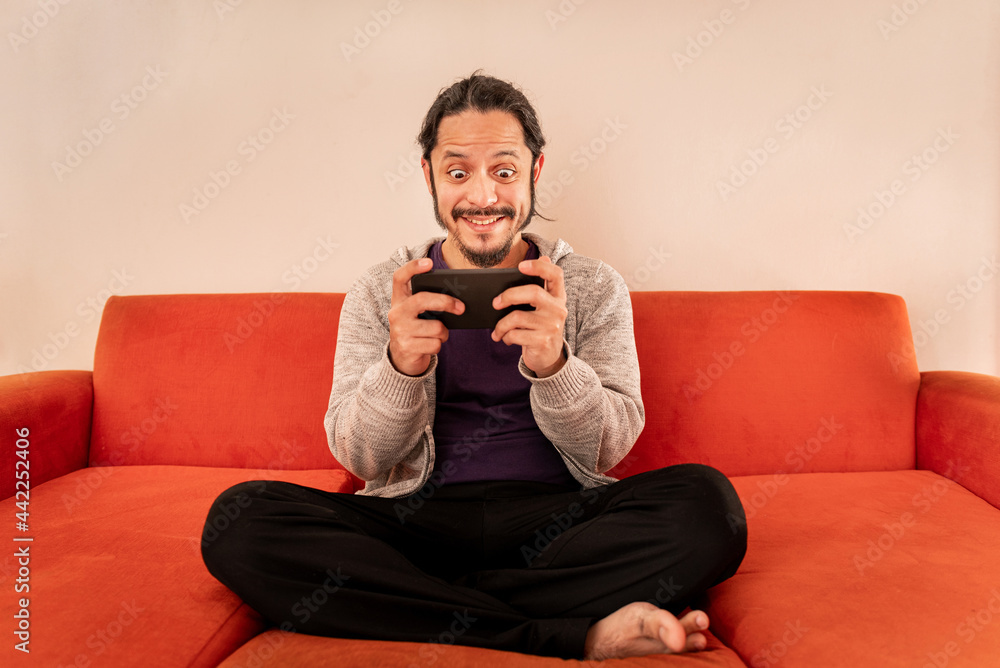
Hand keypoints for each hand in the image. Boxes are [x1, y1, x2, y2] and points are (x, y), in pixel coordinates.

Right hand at [387, 258, 463, 375]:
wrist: (402, 360)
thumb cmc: (416, 330)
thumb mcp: (416, 314)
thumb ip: (428, 303)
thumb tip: (457, 299)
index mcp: (399, 300)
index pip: (400, 278)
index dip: (413, 267)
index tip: (429, 263)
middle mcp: (396, 313)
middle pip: (423, 299)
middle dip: (446, 302)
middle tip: (461, 307)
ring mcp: (400, 330)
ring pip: (436, 327)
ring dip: (444, 333)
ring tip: (438, 335)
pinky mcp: (407, 347)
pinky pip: (435, 344)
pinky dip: (438, 346)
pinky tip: (430, 346)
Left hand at [491, 256, 567, 377]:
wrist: (549, 357)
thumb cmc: (541, 327)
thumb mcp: (544, 306)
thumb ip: (542, 285)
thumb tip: (545, 257)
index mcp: (558, 296)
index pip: (556, 274)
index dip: (539, 267)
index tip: (521, 266)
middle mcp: (558, 309)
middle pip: (533, 293)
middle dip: (509, 295)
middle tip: (495, 303)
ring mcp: (552, 326)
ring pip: (518, 317)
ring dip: (501, 325)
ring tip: (497, 330)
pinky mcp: (543, 341)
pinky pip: (515, 334)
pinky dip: (506, 337)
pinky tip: (506, 339)